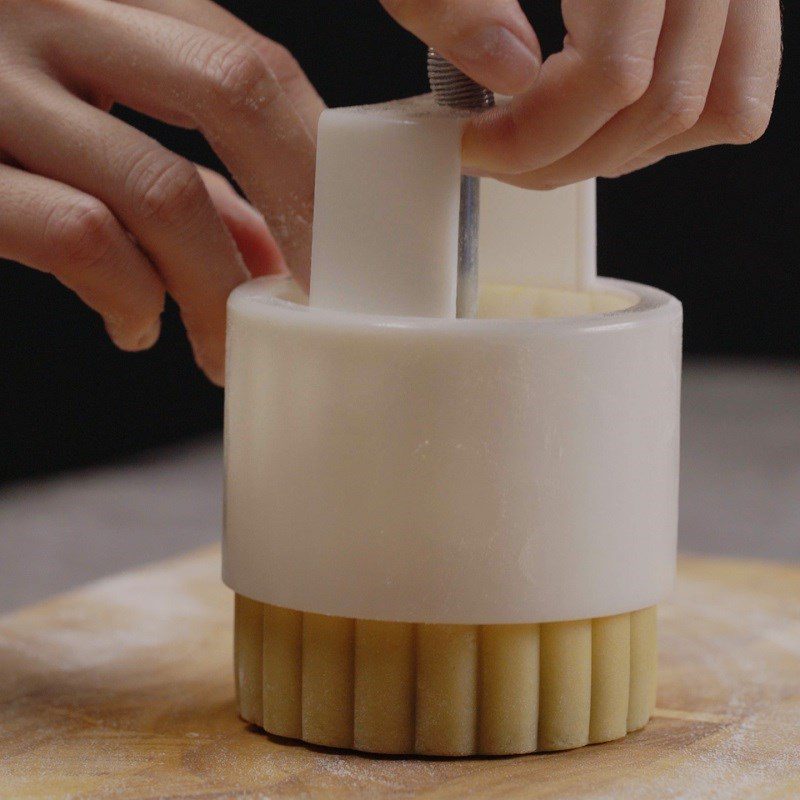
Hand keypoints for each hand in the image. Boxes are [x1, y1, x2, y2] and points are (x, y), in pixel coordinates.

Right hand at [0, 0, 323, 383]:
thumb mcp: (89, 114)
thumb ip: (183, 175)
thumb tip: (272, 254)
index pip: (256, 66)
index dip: (318, 163)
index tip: (344, 246)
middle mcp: (52, 7)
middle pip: (236, 93)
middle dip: (296, 213)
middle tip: (309, 300)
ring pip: (160, 189)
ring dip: (216, 291)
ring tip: (224, 347)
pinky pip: (76, 236)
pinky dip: (127, 296)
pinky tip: (135, 325)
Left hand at [380, 0, 781, 186]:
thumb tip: (508, 70)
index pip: (615, 76)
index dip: (536, 138)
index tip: (476, 145)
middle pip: (668, 105)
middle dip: (570, 157)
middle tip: (504, 154)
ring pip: (716, 107)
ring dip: (620, 149)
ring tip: (548, 139)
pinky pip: (736, 86)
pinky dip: (667, 122)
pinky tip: (599, 110)